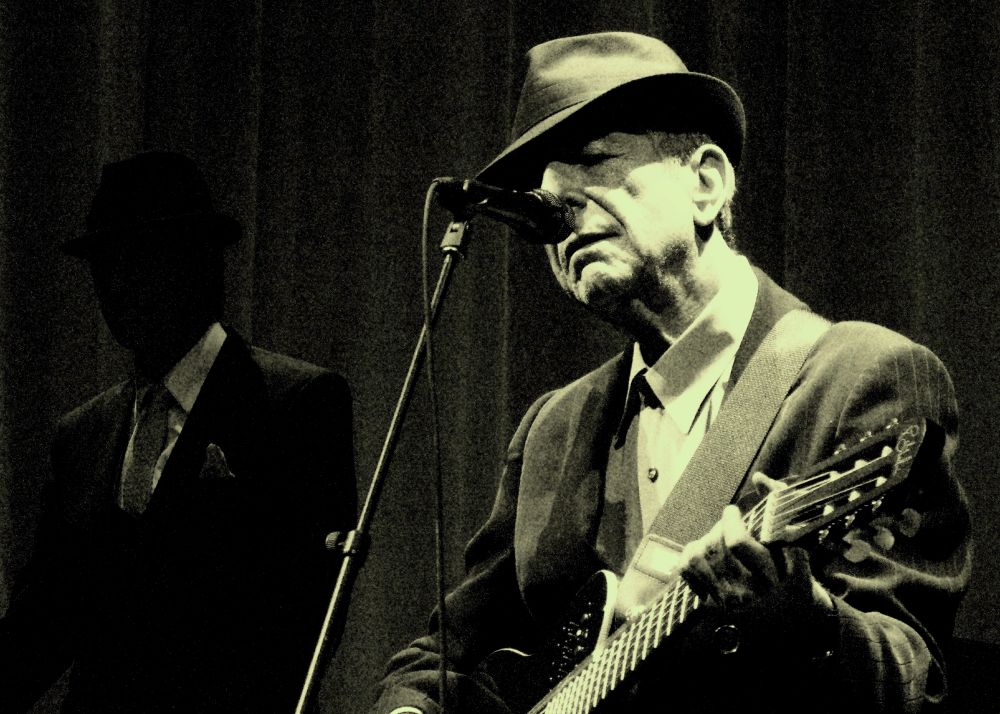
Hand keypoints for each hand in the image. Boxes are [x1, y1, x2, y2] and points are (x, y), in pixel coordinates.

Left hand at [677, 473, 832, 612]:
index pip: (736, 542)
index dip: (730, 520)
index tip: (733, 511)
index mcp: (770, 578)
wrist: (792, 621)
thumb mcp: (800, 547)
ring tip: (718, 538)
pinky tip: (705, 553)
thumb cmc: (796, 578)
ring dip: (705, 540)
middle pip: (715, 546)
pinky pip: (687, 571)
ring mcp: (726, 601)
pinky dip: (691, 555)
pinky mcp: (711, 605)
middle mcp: (746, 592)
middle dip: (720, 528)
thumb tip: (759, 478)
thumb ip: (781, 506)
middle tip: (729, 525)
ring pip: (698, 556)